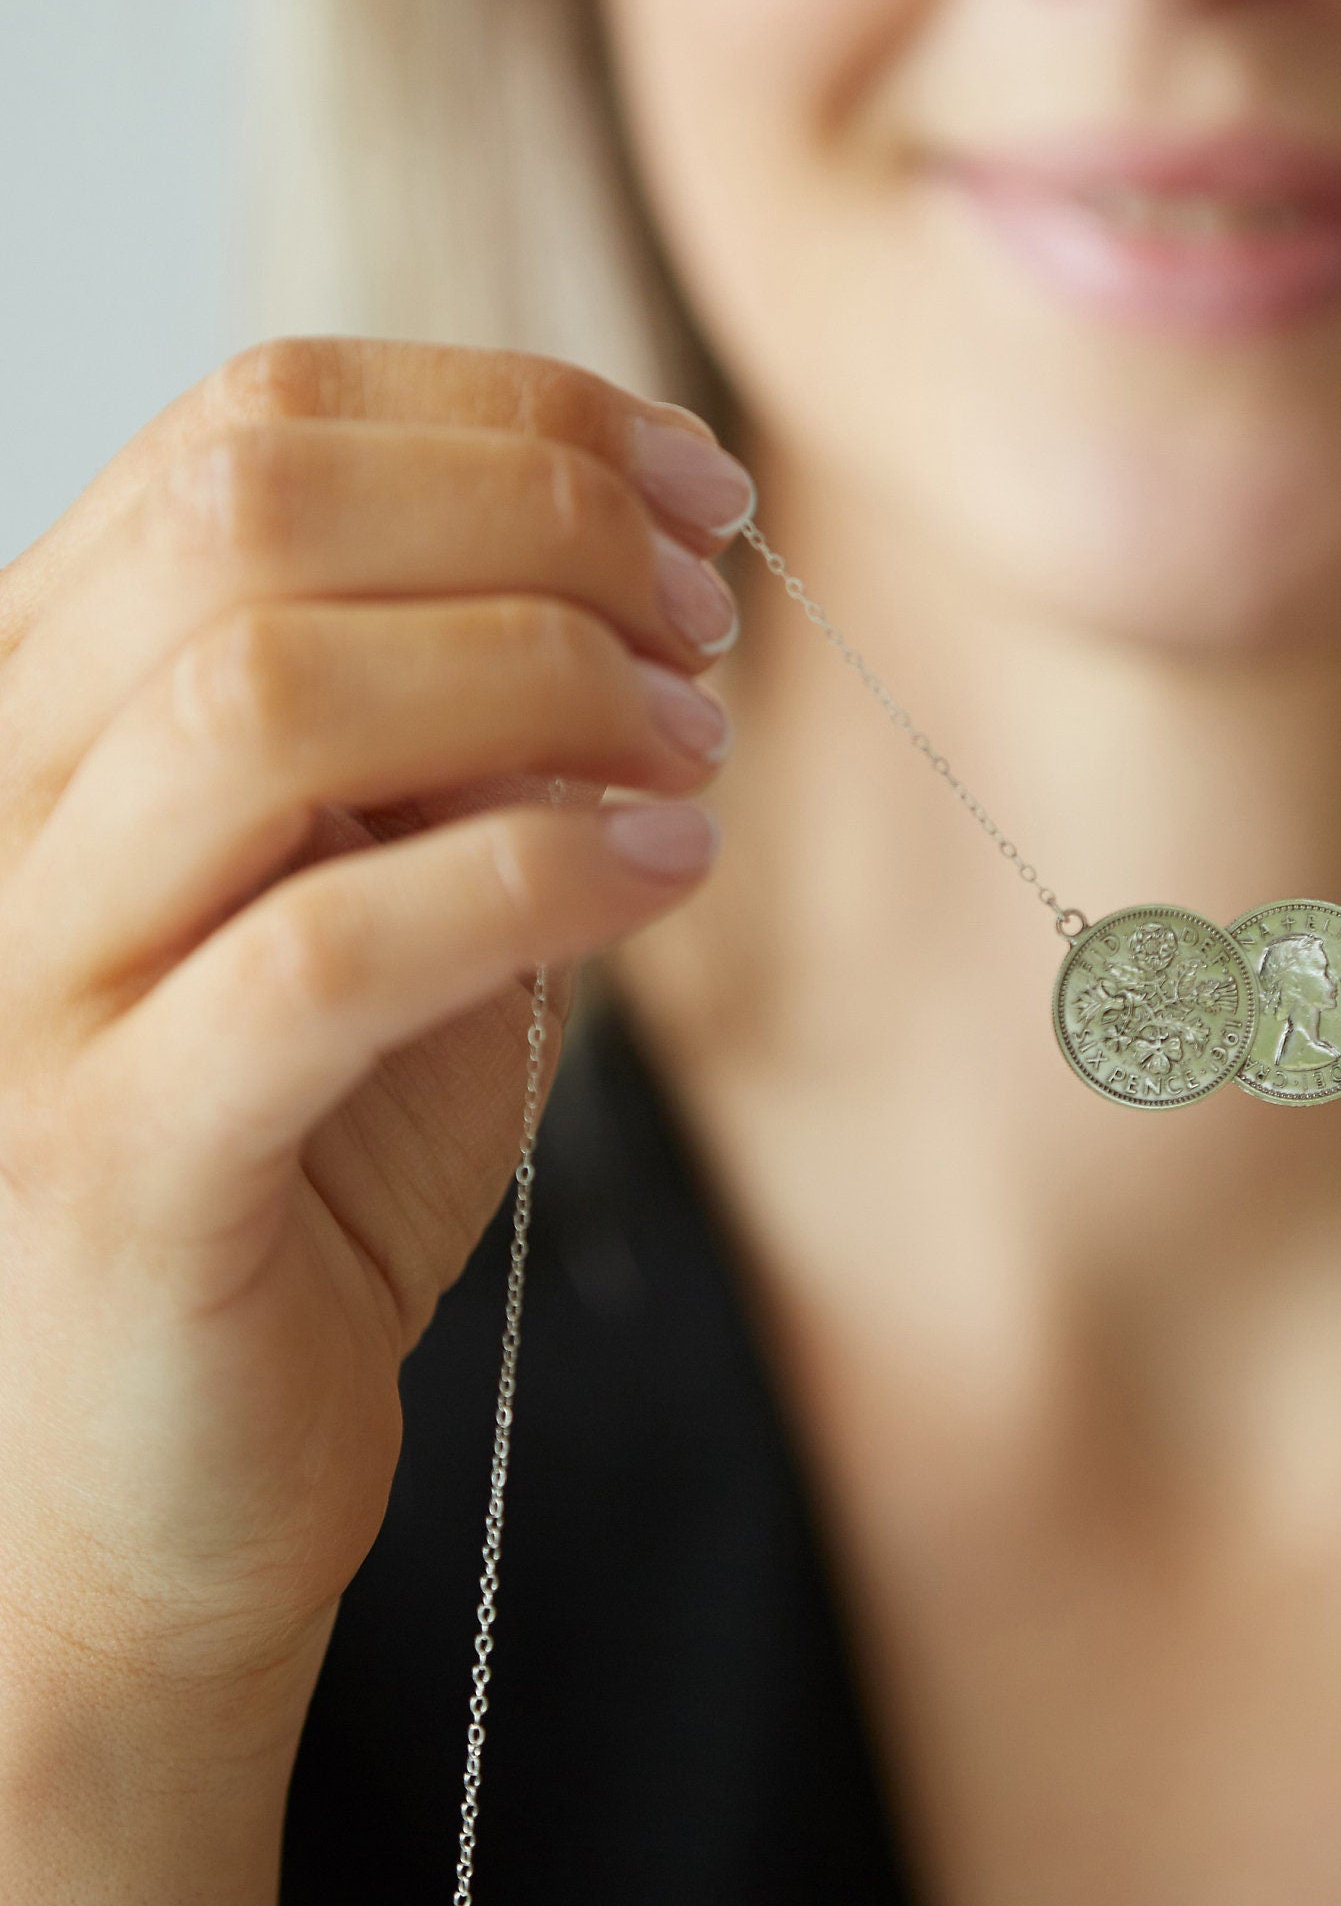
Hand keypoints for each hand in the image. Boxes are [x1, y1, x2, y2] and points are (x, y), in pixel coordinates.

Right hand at [0, 341, 746, 1739]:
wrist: (150, 1493)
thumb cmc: (293, 1158)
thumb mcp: (383, 874)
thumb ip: (462, 714)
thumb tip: (648, 566)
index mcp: (53, 684)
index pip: (253, 421)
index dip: (508, 412)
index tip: (696, 484)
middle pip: (256, 510)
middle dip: (539, 515)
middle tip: (709, 613)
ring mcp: (26, 971)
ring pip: (271, 692)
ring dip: (546, 677)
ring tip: (693, 746)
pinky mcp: (106, 1156)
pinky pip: (323, 949)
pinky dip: (533, 872)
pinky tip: (665, 873)